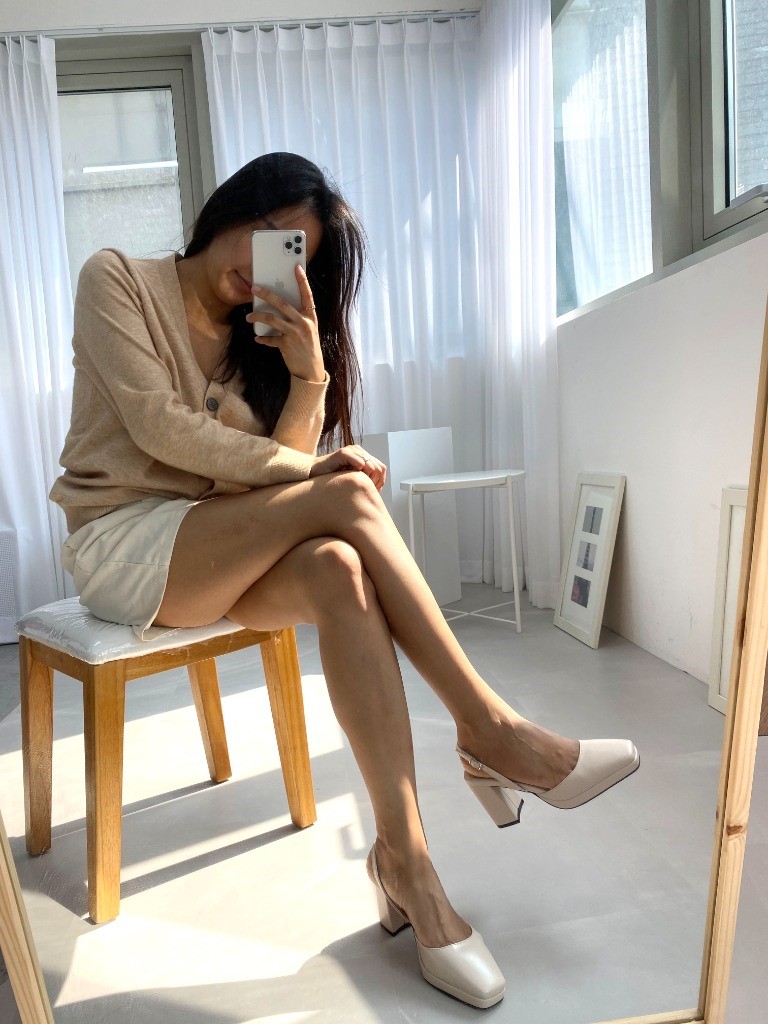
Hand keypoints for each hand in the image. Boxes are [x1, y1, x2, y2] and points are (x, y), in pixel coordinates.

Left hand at [246, 265, 324, 381]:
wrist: (311, 370)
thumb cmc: (308, 346)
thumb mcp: (308, 329)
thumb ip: (297, 317)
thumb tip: (278, 305)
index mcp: (310, 316)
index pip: (307, 294)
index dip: (302, 280)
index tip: (296, 267)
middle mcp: (303, 323)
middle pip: (282, 303)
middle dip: (266, 294)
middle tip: (254, 288)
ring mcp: (295, 333)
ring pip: (271, 318)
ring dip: (257, 316)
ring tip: (249, 317)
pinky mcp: (286, 345)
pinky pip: (269, 338)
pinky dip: (262, 338)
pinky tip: (257, 338)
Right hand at [309, 445, 386, 491]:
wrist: (313, 473)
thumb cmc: (332, 478)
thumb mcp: (352, 479)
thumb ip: (364, 479)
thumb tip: (379, 489)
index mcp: (363, 455)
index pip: (381, 468)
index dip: (380, 481)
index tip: (373, 492)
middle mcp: (359, 451)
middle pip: (378, 468)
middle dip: (374, 482)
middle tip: (365, 491)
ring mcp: (351, 450)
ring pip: (370, 466)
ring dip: (366, 479)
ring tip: (357, 486)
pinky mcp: (342, 453)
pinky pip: (358, 462)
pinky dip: (358, 471)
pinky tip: (350, 478)